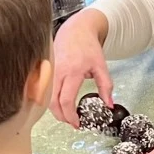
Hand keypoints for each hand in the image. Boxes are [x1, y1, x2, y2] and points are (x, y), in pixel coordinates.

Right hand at [50, 9, 112, 127]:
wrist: (75, 30)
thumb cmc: (88, 46)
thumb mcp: (101, 66)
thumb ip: (106, 86)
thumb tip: (109, 104)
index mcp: (73, 72)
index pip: (66, 99)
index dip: (70, 115)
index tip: (77, 123)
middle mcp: (58, 72)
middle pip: (52, 102)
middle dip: (61, 117)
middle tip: (72, 122)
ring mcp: (49, 71)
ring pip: (46, 98)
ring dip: (55, 110)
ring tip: (67, 114)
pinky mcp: (45, 70)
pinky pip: (44, 90)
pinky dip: (51, 100)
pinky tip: (59, 103)